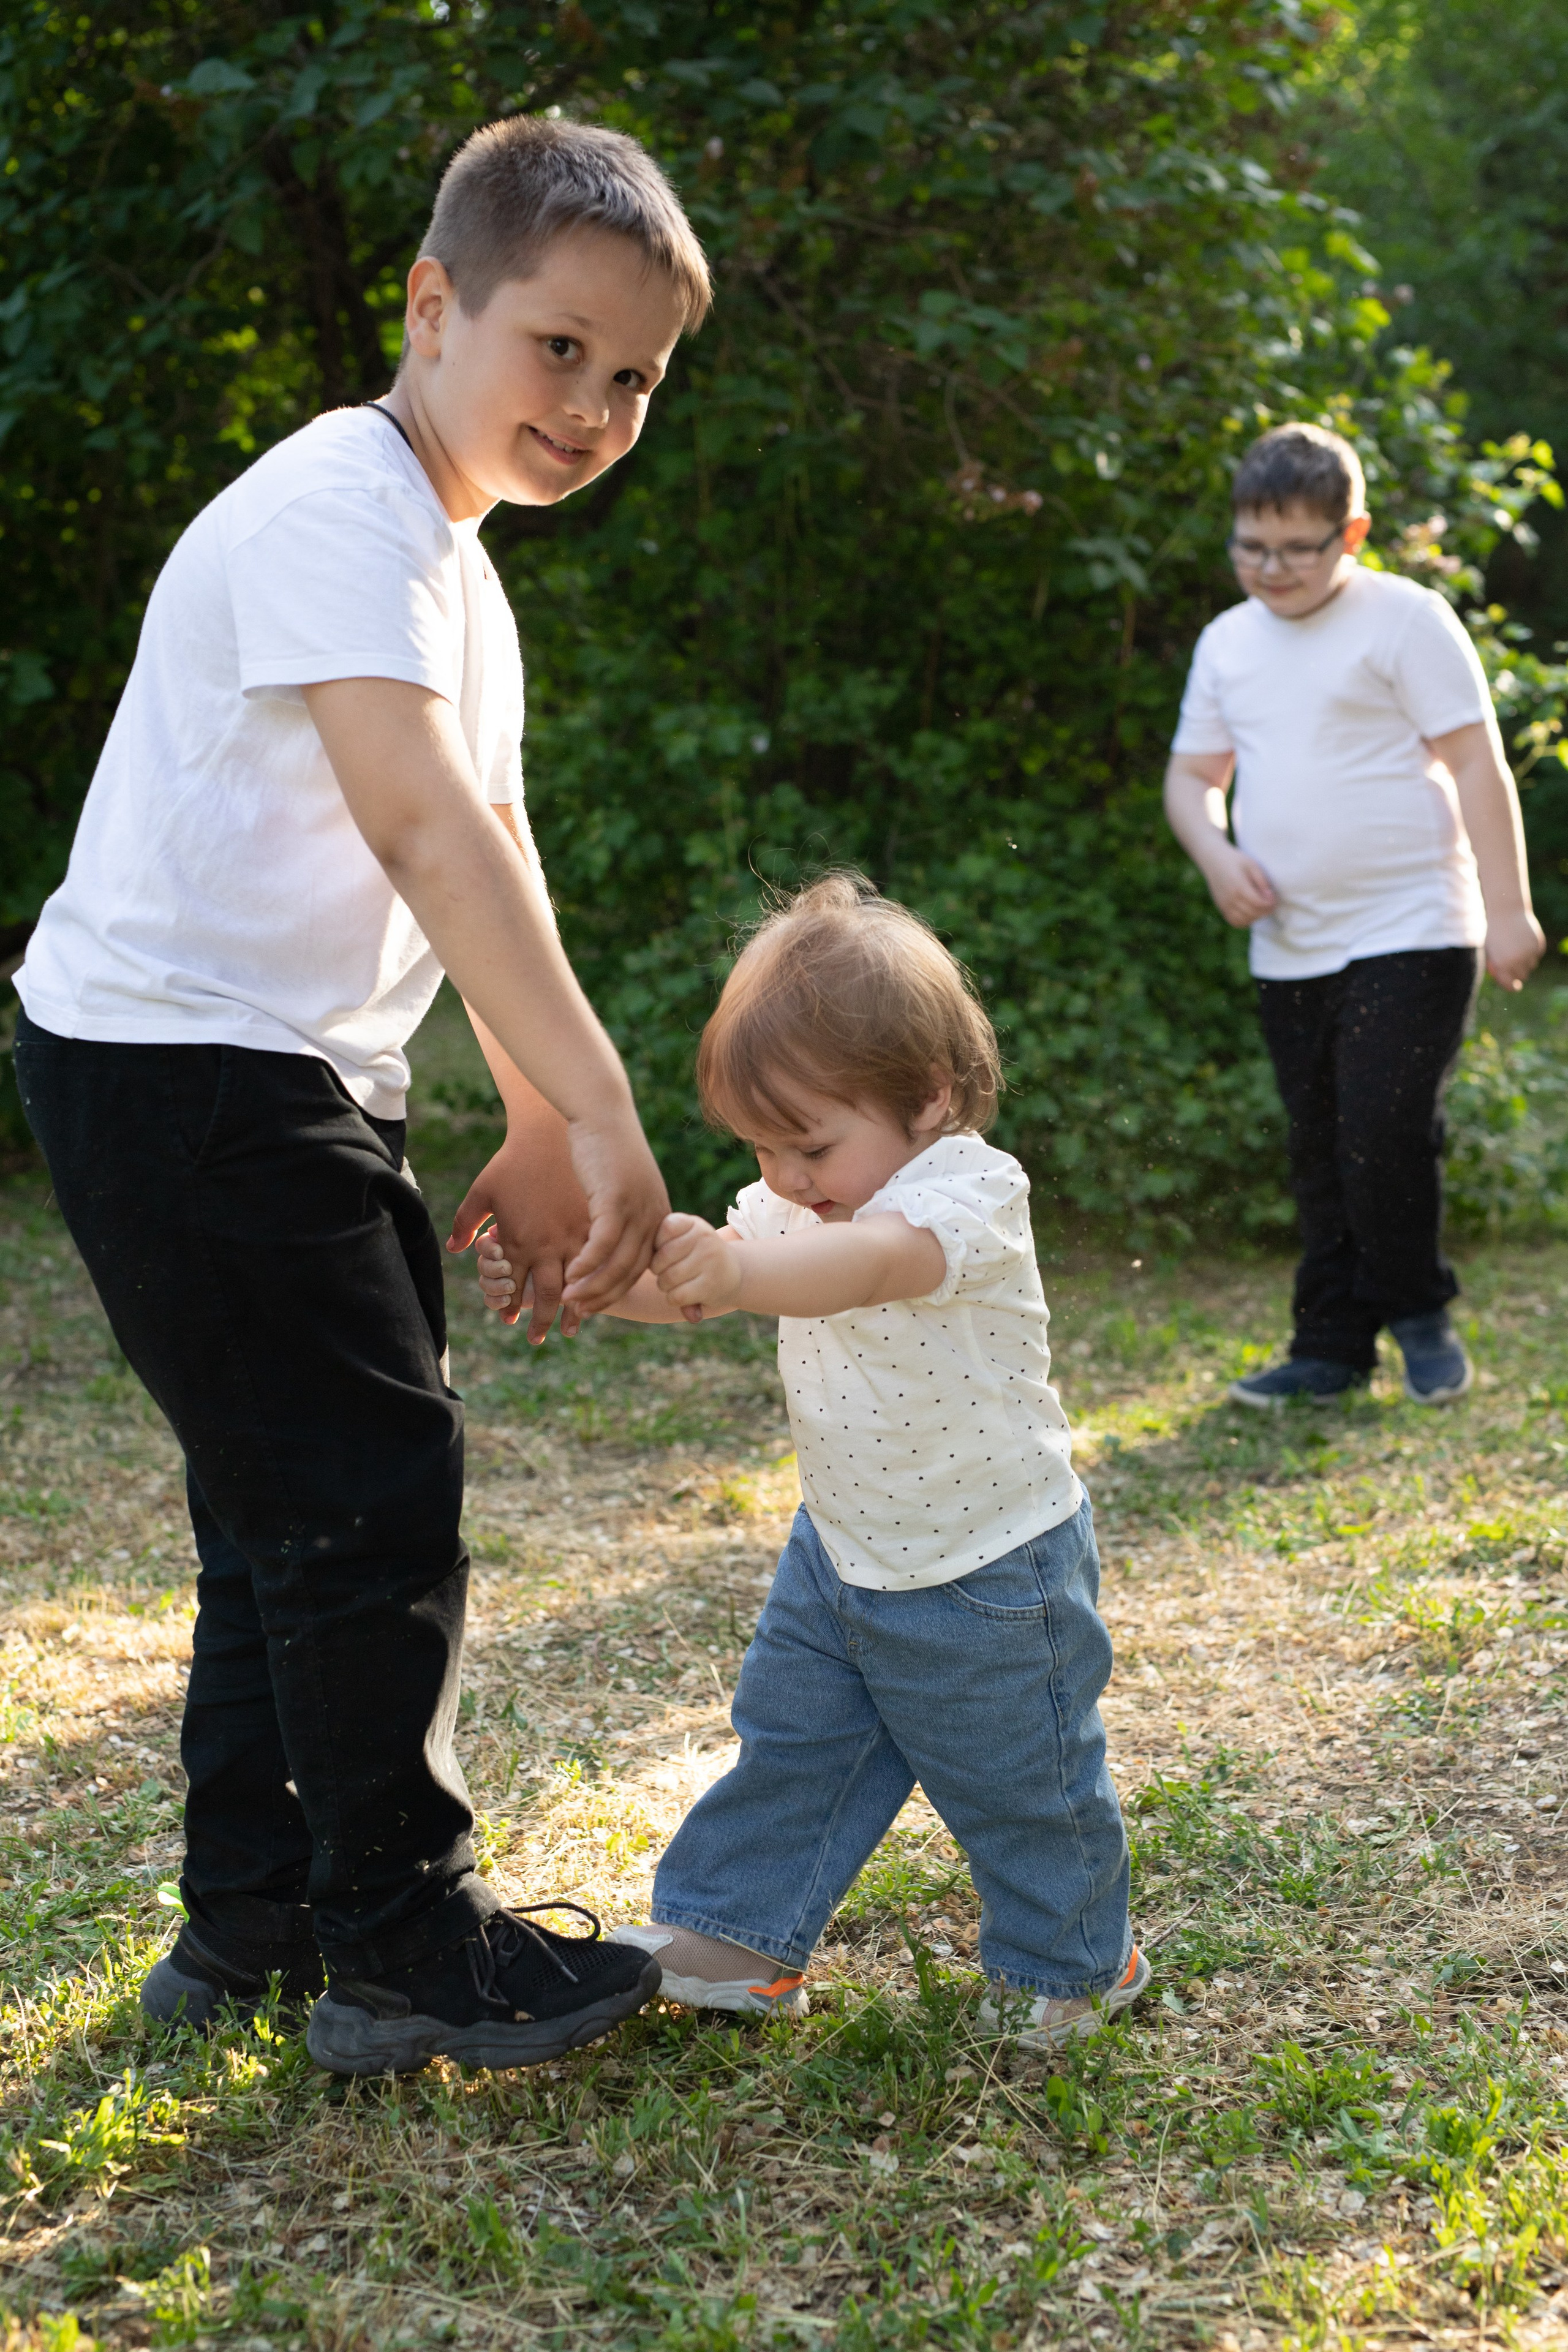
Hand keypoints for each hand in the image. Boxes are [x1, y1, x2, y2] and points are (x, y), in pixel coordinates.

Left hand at [447, 1129, 589, 1343]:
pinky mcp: (595, 1223)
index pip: (513, 1287)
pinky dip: (599, 1280)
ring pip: (577, 1284)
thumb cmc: (512, 1161)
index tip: (510, 1321)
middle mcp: (546, 1245)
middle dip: (541, 1321)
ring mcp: (573, 1236)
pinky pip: (600, 1261)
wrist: (549, 1133)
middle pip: (545, 1295)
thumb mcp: (482, 1191)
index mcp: (517, 1240)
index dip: (510, 1307)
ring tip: (574, 1328)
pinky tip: (603, 1290)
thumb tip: (455, 1249)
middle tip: (537, 1340)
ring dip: (574, 1309)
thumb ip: (466, 1221)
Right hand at [559, 1109, 671, 1313]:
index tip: (610, 1310)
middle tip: (581, 1313)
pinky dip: (587, 1265)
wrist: (599, 1109)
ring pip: (619, 1263)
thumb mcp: (617, 1185)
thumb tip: (605, 1236)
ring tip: (570, 1300)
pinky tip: (570, 1276)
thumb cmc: (602, 1145)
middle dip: (607, 1297)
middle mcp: (653, 1215)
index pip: (648, 1264)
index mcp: (657, 1214)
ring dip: (593, 1287)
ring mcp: (637, 1208)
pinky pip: (603, 1244)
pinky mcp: (616, 1199)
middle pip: (634, 1271)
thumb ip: (616, 1214)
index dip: (627, 1290)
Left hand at [651, 1213, 741, 1321]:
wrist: (731, 1273)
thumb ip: (663, 1240)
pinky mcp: (710, 1285)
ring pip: (667, 1278)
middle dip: (657, 1269)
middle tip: (665, 1271)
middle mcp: (705, 1238)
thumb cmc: (696, 1255)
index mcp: (695, 1224)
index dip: (657, 1244)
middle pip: (663, 1256)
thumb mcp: (685, 1239)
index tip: (665, 1250)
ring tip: (674, 1283)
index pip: (666, 1227)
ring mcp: (710, 1261)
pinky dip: (673, 1299)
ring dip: (664, 1285)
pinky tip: (682, 1295)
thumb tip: (648, 1257)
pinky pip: (676, 1295)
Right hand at [1203, 843, 1276, 926]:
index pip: (1258, 903)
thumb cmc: (1235, 860)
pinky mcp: (1221, 908)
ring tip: (1261, 908)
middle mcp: (1231, 899)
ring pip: (1244, 920)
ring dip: (1256, 917)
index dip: (1270, 903)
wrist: (1213, 860)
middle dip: (1266, 911)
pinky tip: (1250, 912)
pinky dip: (1245, 921)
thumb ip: (1261, 881)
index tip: (1274, 898)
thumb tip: (1269, 896)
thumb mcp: (1252, 865)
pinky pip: (1235, 922)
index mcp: (1239, 887)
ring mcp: (1225, 905)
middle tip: (1271, 904)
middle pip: (1253, 913)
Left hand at [1484, 908, 1545, 990]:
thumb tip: (1506, 980)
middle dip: (1518, 973)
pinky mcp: (1538, 945)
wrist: (1504, 911)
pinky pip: (1537, 954)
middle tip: (1514, 965)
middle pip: (1522, 976)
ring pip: (1531, 965)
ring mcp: (1529, 953)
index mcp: (1502, 965)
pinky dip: (1532, 951)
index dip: (1512, 986)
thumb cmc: (1492, 931)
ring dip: (1526, 962)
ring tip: (1517, 948)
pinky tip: (1524, 940)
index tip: (1514, 986)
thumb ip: (1497, 966)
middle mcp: (1517, 961)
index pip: (1510, 985)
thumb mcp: (1489, 950)